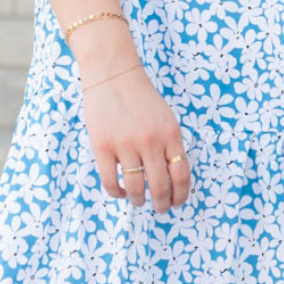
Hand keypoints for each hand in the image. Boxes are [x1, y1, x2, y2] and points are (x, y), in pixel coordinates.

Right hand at [80, 61, 191, 210]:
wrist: (113, 74)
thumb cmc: (141, 99)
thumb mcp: (166, 119)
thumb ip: (170, 147)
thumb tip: (171, 182)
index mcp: (171, 134)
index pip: (181, 175)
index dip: (181, 195)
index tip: (177, 203)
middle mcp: (150, 141)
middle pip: (161, 187)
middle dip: (162, 204)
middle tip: (160, 209)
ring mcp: (125, 144)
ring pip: (136, 188)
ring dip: (139, 200)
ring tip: (139, 201)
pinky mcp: (101, 146)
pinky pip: (111, 182)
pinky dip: (117, 193)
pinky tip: (120, 192)